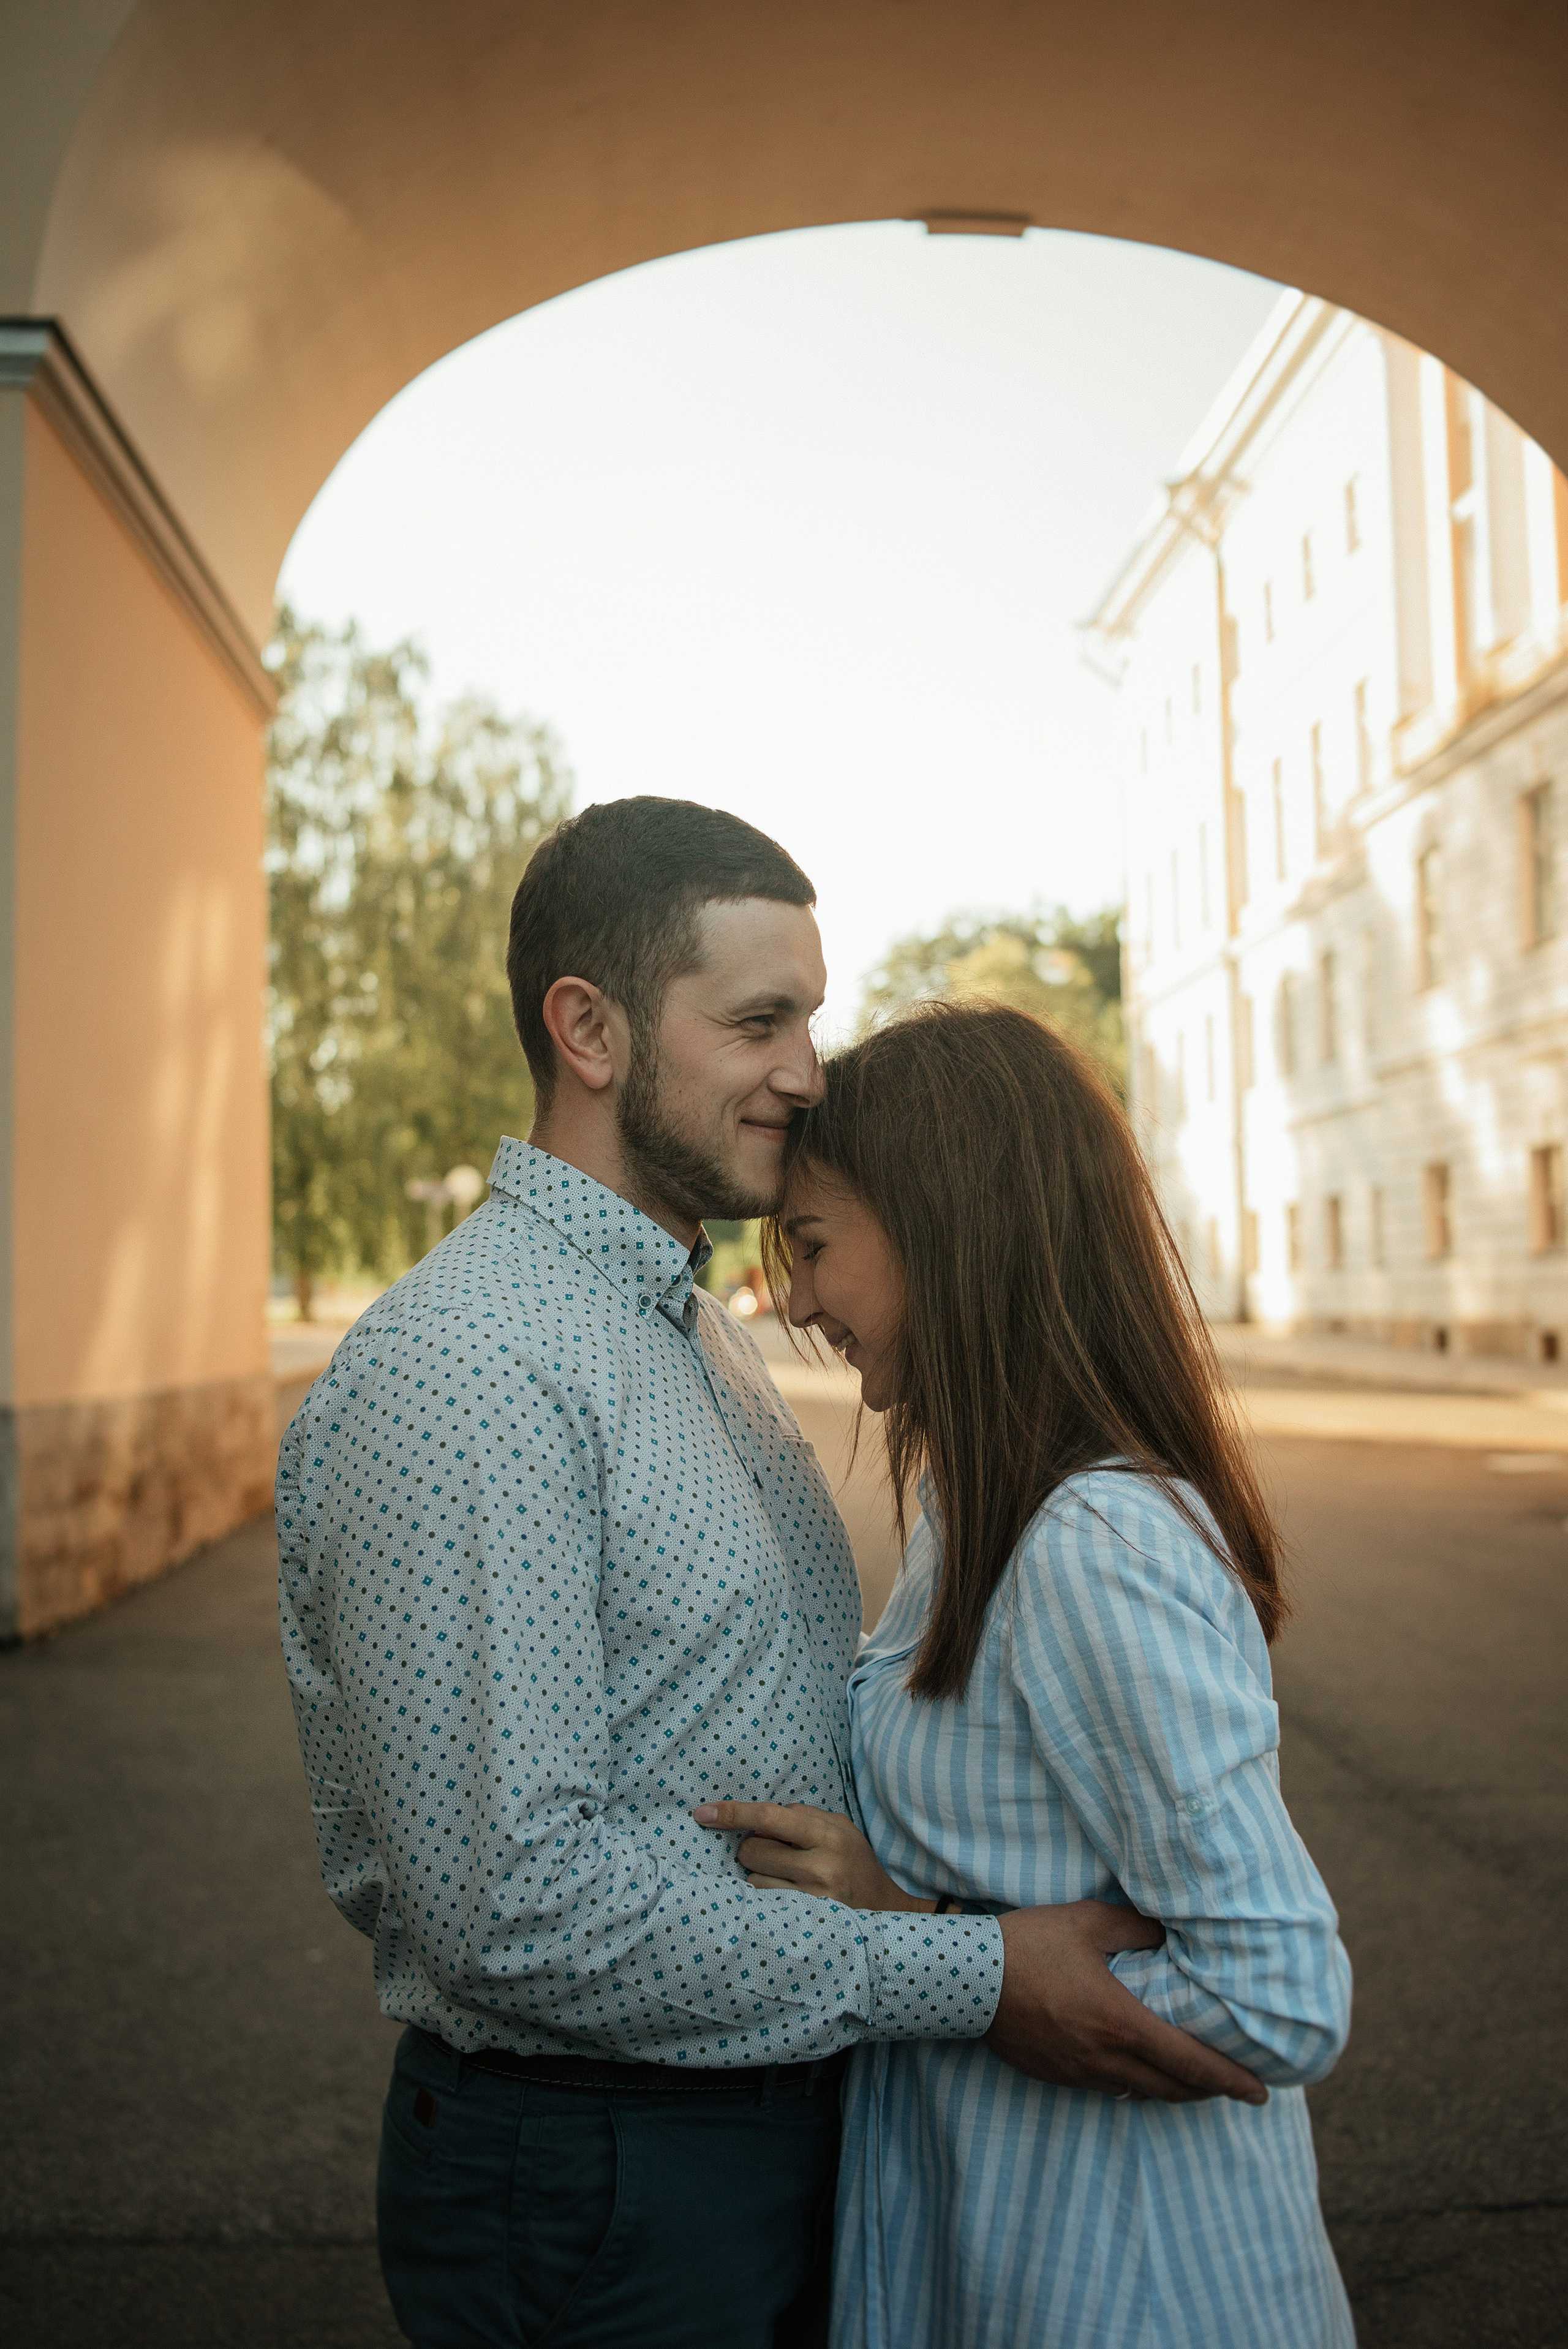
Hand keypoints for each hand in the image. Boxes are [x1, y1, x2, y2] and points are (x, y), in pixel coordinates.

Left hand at [692, 1800, 929, 1911]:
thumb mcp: (839, 1828)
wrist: (886, 1911)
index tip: (702, 1812)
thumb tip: (756, 1816)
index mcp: (829, 1835)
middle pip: (752, 1850)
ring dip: (762, 1877)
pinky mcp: (803, 1926)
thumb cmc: (854, 1862)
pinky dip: (766, 1898)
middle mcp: (820, 1868)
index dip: (732, 1813)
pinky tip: (787, 1897)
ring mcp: (811, 1902)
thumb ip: (800, 1815)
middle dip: (755, 1849)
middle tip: (780, 1855)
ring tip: (790, 1880)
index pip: (769, 1818)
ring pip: (752, 1881)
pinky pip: (762, 1905)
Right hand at [987, 1903, 1267, 2106]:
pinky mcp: (1056, 2076)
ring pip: (1141, 2092)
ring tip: (1190, 2076)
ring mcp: (1079, 2073)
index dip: (1230, 2080)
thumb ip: (1137, 1927)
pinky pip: (1108, 2088)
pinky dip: (1134, 2082)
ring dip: (1172, 2088)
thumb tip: (1170, 1932)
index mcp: (1121, 2022)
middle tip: (1235, 2085)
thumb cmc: (1030, 1944)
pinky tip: (1134, 2066)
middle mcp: (1105, 2058)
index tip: (1261, 2091)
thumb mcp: (1089, 1922)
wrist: (967, 1978)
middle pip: (1173, 2089)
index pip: (1190, 2063)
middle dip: (1210, 2091)